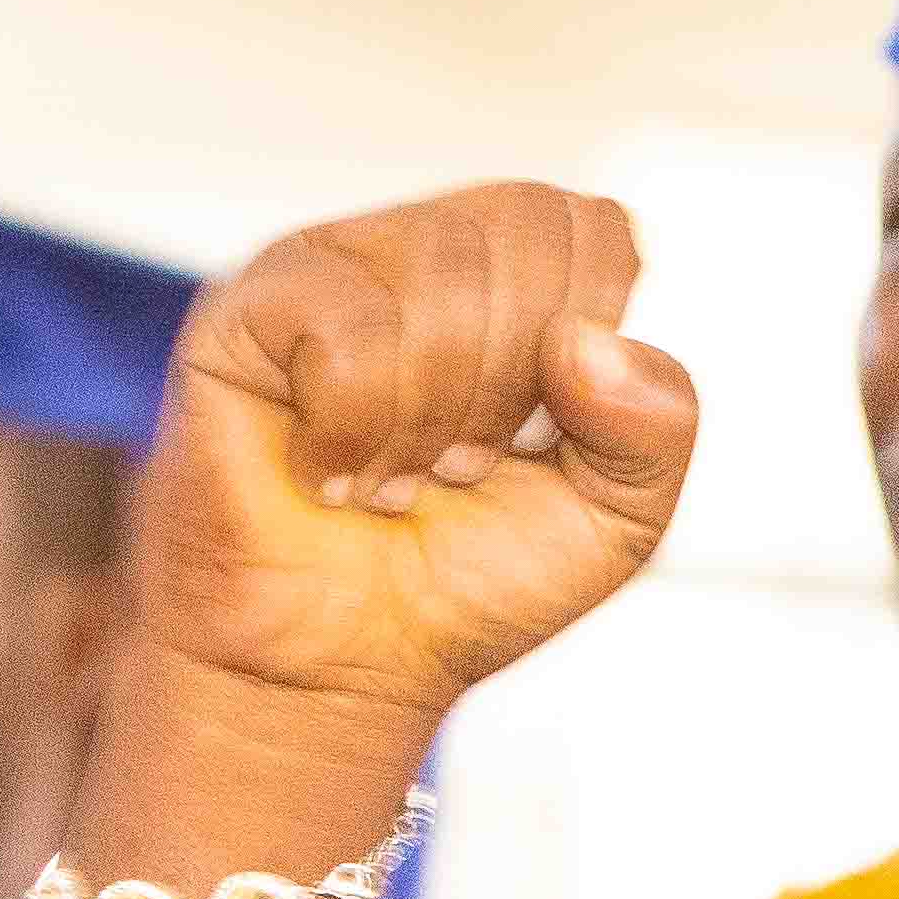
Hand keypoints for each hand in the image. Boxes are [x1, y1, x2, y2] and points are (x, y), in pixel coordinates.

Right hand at [138, 185, 696, 722]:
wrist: (345, 669)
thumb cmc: (466, 580)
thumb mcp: (616, 517)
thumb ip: (655, 426)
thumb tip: (590, 339)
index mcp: (514, 272)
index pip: (593, 228)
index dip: (588, 338)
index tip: (541, 432)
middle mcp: (421, 247)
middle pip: (521, 238)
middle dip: (513, 389)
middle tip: (460, 468)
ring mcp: (328, 269)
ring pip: (433, 279)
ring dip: (432, 420)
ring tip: (396, 481)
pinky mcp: (244, 313)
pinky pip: (339, 333)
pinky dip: (355, 432)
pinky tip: (332, 477)